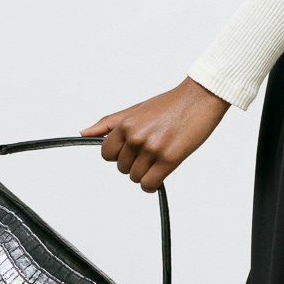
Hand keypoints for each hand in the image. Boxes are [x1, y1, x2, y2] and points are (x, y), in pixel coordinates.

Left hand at [79, 77, 230, 190]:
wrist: (199, 99)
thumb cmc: (170, 104)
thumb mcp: (135, 110)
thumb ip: (108, 124)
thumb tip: (84, 134)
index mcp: (125, 125)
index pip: (106, 154)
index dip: (119, 155)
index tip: (131, 150)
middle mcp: (135, 137)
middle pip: (122, 168)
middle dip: (134, 163)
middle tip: (150, 150)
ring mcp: (151, 149)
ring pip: (136, 178)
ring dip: (145, 173)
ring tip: (158, 158)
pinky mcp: (169, 159)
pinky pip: (149, 184)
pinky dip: (152, 184)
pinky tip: (160, 173)